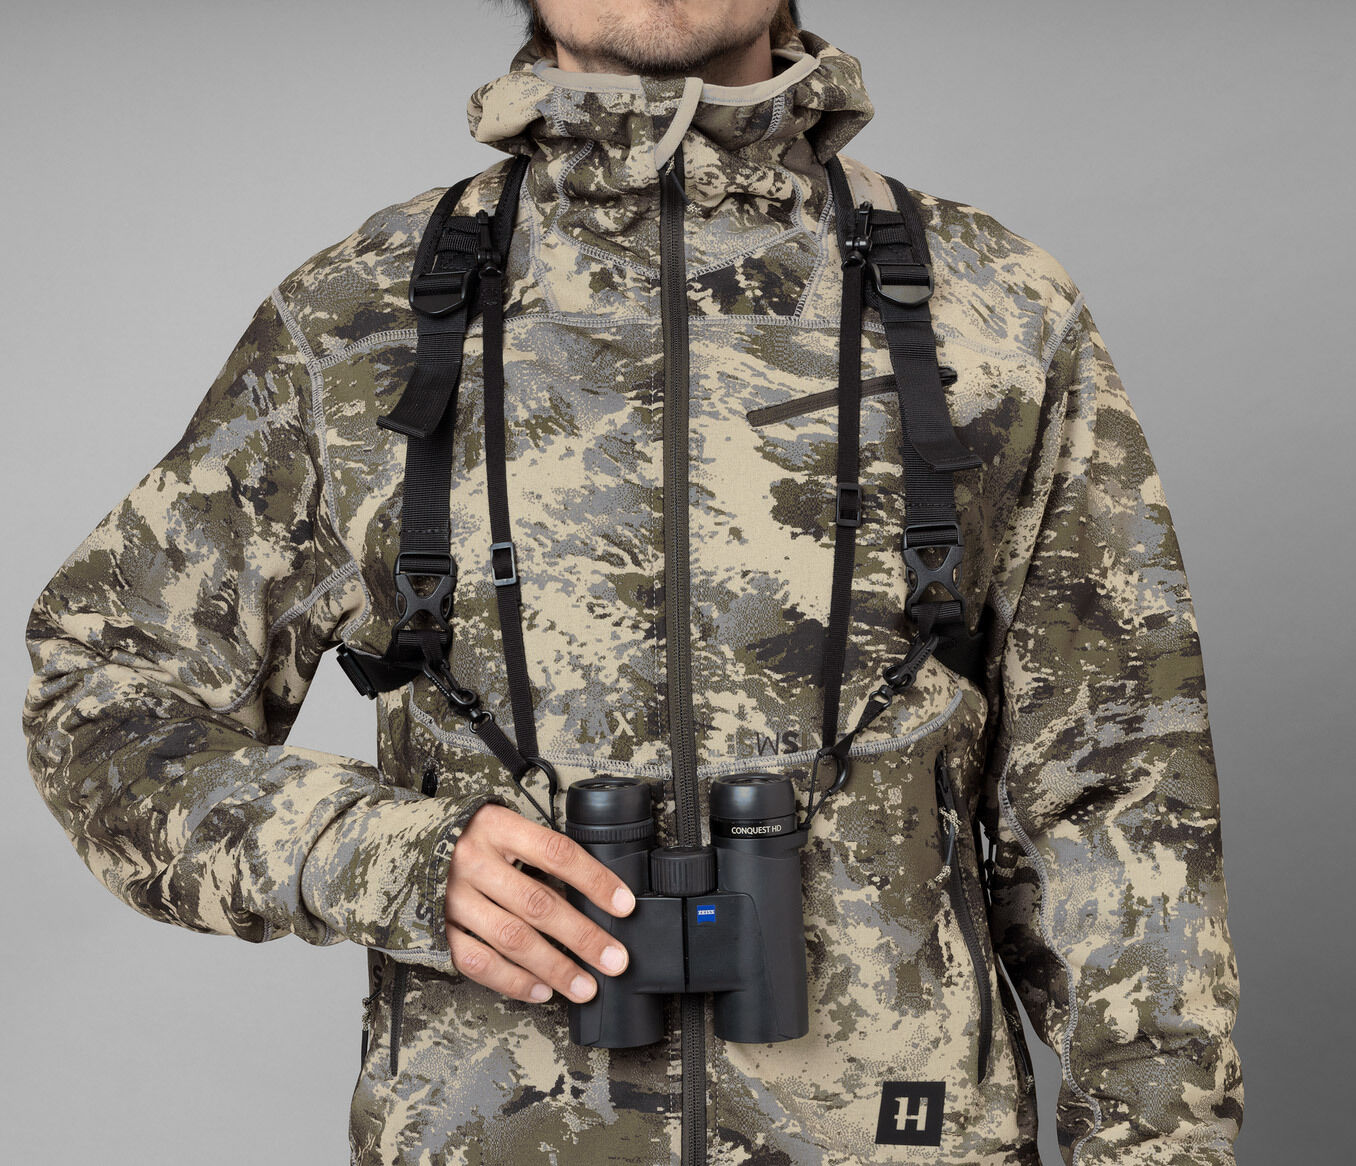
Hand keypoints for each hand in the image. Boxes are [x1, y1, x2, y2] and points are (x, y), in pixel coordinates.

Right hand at [444, 801, 636, 1003]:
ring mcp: (453, 897)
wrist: (401, 843)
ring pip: (511, 938)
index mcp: (497, 827)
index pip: (556, 853)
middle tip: (614, 959)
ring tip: (585, 986)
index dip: (594, 880)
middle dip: (582, 937)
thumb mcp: (502, 825)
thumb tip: (593, 892)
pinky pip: (478, 961)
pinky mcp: (436, 927)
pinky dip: (512, 981)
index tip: (624, 905)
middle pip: (537, 903)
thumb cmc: (466, 835)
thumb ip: (538, 851)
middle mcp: (473, 861)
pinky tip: (540, 991)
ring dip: (554, 967)